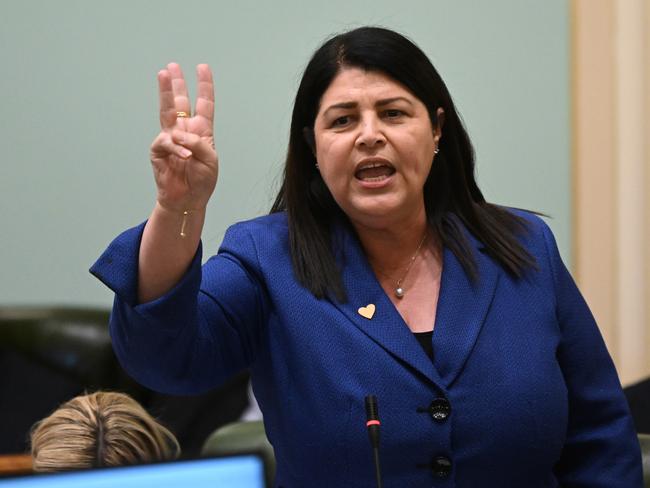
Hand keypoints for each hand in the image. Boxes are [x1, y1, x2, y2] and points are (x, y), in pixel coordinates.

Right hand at [150, 63, 217, 212]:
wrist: (187, 200)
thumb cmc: (201, 181)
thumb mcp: (210, 161)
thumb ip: (199, 144)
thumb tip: (179, 134)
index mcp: (202, 131)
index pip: (204, 105)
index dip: (204, 87)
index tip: (203, 68)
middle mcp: (185, 131)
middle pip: (180, 102)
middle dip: (177, 84)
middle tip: (173, 66)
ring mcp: (170, 139)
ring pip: (166, 111)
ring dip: (165, 92)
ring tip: (163, 74)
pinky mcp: (159, 150)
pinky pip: (167, 142)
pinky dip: (177, 147)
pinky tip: (185, 155)